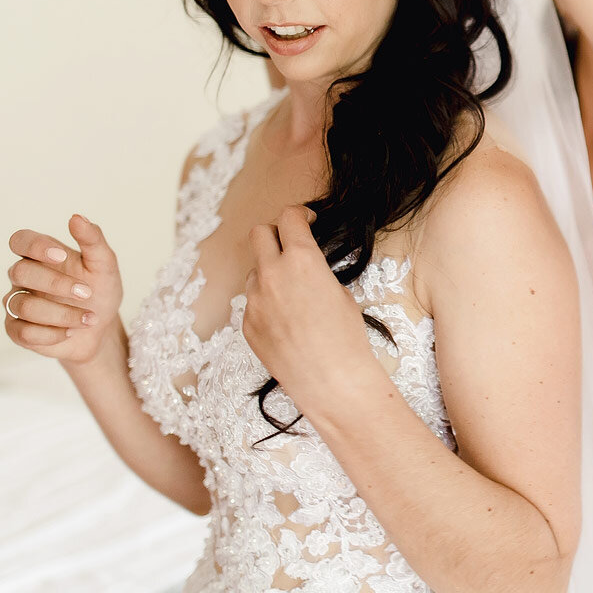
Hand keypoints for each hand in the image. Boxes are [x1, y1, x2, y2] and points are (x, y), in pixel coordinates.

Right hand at [4, 215, 123, 364]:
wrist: (102, 329)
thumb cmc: (100, 292)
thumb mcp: (105, 265)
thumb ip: (93, 240)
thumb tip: (77, 217)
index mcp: (41, 256)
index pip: (20, 240)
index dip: (35, 246)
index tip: (61, 256)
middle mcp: (24, 278)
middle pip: (20, 272)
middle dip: (56, 284)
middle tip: (86, 292)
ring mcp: (17, 303)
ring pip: (23, 305)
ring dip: (62, 314)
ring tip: (89, 318)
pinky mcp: (16, 330)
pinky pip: (24, 332)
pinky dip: (54, 333)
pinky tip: (71, 331)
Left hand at [242, 206, 373, 406]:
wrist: (330, 379)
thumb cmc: (345, 337)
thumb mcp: (340, 293)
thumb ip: (316, 272)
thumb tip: (306, 269)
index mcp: (302, 259)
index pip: (289, 218)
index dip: (299, 213)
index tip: (306, 219)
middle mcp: (272, 274)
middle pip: (259, 233)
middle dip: (274, 233)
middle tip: (289, 244)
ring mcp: (255, 299)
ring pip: (254, 271)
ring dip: (269, 272)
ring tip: (292, 295)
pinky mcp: (247, 324)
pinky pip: (253, 303)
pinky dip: (267, 304)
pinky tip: (287, 323)